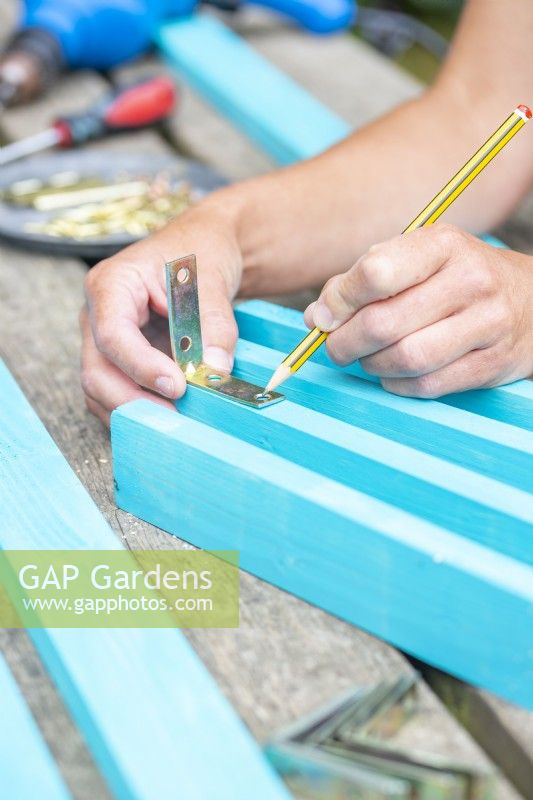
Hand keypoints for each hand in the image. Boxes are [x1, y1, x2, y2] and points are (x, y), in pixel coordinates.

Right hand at [81, 194, 243, 424]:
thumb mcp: (212, 281)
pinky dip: (142, 410)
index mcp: (111, 285)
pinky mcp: (118, 361)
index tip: (178, 386)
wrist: (203, 251)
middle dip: (135, 401)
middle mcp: (97, 315)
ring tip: (180, 422)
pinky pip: (118, 393)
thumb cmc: (201, 254)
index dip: (142, 366)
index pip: (112, 334)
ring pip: (101, 390)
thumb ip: (214, 325)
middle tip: (179, 418)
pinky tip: (174, 417)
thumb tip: (214, 371)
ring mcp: (103, 341)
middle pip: (97, 371)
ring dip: (137, 411)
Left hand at [305, 224, 532, 397]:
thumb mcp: (414, 260)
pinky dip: (396, 384)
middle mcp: (470, 280)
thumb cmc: (455, 279)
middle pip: (383, 323)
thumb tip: (317, 318)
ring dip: (371, 365)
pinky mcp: (492, 363)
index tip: (325, 316)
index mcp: (443, 244)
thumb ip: (360, 283)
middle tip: (336, 347)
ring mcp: (486, 324)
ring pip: (404, 358)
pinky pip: (426, 385)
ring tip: (367, 358)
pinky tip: (393, 372)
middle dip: (345, 342)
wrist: (530, 302)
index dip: (339, 301)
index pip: (375, 272)